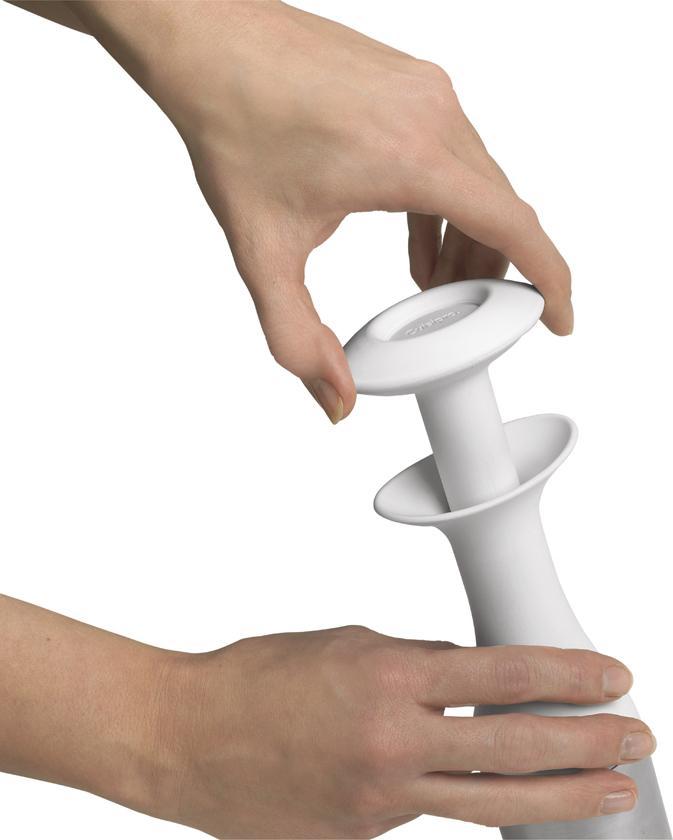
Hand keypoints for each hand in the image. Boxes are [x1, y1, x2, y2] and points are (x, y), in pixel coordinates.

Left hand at [69, 0, 572, 422]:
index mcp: (412, 158)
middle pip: (501, 210)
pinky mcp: (412, 84)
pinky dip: (446, 204)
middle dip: (495, 272)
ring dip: (468, 238)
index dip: (550, 281)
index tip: (558, 318)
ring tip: (435, 284)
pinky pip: (455, 154)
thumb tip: (336, 397)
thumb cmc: (232, 124)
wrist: (206, 42)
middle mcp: (434, 117)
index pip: (515, 226)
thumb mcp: (264, 251)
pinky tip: (415, 237)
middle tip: (469, 314)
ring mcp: (427, 93)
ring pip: (479, 181)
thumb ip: (297, 337)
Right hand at [153, 625, 650, 837]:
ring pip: (490, 803)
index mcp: (387, 679)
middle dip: (589, 745)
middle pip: (516, 750)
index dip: (568, 675)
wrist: (188, 739)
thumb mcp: (346, 645)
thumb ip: (414, 664)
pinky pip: (427, 814)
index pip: (504, 675)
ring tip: (606, 791)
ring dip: (559, 796)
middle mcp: (392, 744)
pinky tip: (482, 790)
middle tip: (636, 738)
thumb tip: (467, 676)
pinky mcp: (363, 839)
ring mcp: (380, 803)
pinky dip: (461, 796)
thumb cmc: (257, 678)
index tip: (610, 676)